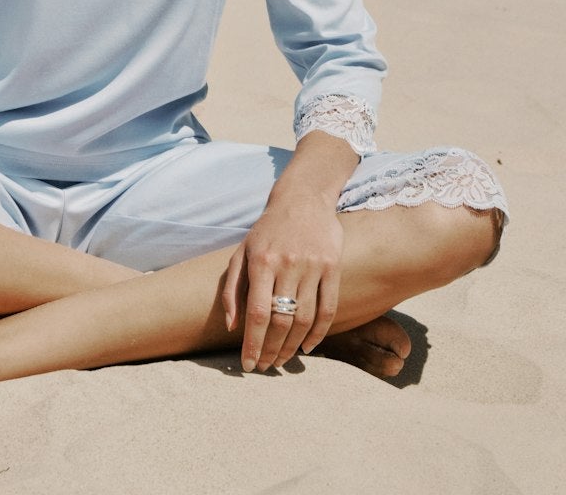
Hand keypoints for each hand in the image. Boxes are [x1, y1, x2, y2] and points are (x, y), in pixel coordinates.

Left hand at [219, 197, 343, 372]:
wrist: (302, 199)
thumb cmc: (267, 231)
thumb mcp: (241, 252)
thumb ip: (232, 289)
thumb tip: (232, 327)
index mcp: (261, 262)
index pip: (258, 313)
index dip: (253, 344)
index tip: (248, 365)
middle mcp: (287, 265)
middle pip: (281, 321)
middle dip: (271, 350)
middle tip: (265, 366)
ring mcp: (313, 266)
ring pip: (304, 319)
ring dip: (292, 346)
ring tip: (282, 360)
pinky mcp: (333, 267)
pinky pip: (328, 308)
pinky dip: (319, 333)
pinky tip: (307, 347)